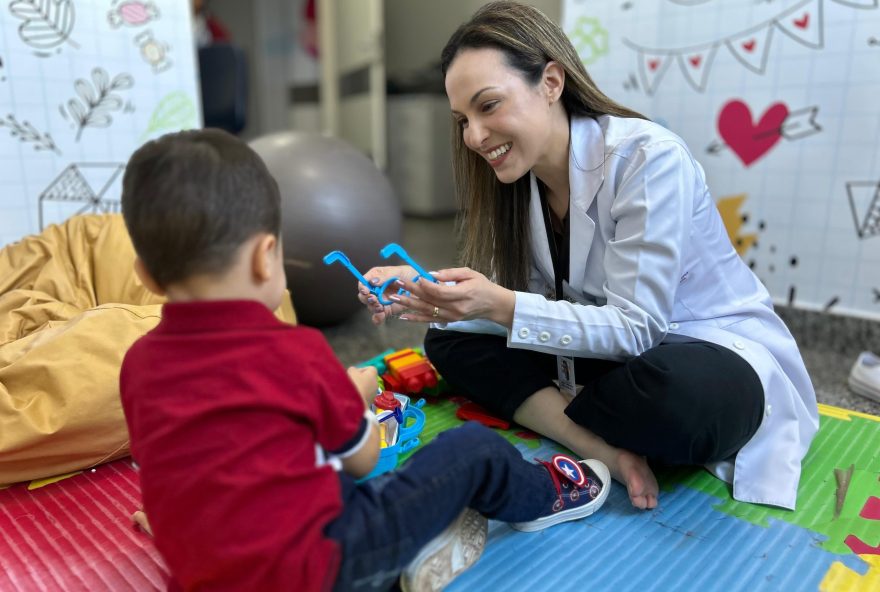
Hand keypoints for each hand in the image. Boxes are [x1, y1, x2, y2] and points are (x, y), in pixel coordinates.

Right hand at [347, 366, 378, 405]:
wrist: (355, 403)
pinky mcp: (370, 402)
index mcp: (373, 375)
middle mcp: (376, 383)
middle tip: (351, 381)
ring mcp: (374, 394)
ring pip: (367, 388)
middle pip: (368, 379)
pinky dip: (360, 396)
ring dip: (360, 388)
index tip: (354, 373)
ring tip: (351, 390)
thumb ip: (353, 370)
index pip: (371, 368)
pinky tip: (353, 397)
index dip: (362, 369)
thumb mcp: (351, 372)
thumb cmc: (354, 384)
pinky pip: (365, 396)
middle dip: (360, 379)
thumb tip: (354, 372)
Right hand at [356, 265, 417, 324]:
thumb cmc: (411, 275)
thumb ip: (385, 276)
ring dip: (373, 307)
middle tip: (374, 299)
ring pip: (371, 306)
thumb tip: (373, 282)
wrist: (423, 288)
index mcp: (377, 276)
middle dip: (367, 298)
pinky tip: (380, 317)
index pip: (364, 282)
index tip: (366, 290)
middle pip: (364, 295)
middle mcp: (376, 289)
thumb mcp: (399, 272)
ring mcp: (381, 300)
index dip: (363, 286)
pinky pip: (378, 316)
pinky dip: (377, 318)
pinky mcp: (387, 310)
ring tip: (380, 307)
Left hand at [391, 267, 515, 327]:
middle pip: (430, 300)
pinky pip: (429, 320)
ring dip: (409, 304)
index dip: (426, 285)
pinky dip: (416, 318)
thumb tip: (432, 274)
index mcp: (462, 294)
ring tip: (394, 298)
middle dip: (412, 292)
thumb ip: (451, 273)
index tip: (416, 277)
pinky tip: (404, 316)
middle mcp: (455, 308)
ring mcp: (451, 316)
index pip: (440, 291)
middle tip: (397, 284)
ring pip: (427, 310)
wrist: (493, 305)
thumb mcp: (470, 273)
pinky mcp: (448, 321)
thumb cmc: (482, 286)